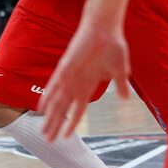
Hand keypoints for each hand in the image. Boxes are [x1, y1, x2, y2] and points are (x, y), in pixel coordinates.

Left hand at [37, 18, 131, 141]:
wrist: (106, 28)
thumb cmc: (113, 46)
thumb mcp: (120, 70)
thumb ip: (120, 85)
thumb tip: (125, 98)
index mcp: (88, 85)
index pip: (77, 109)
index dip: (71, 123)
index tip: (65, 137)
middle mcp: (76, 82)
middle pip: (63, 109)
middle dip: (55, 124)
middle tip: (47, 139)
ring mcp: (70, 75)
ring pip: (57, 100)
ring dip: (50, 115)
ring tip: (43, 129)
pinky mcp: (67, 65)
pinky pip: (55, 83)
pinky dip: (49, 94)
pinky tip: (42, 106)